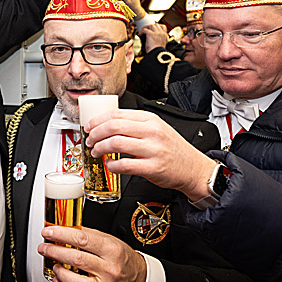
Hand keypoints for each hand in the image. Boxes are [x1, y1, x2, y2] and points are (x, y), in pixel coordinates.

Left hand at [39, 226, 146, 281]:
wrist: (138, 278)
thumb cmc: (123, 258)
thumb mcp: (110, 240)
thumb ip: (88, 235)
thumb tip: (64, 229)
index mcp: (112, 250)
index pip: (82, 239)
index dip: (61, 235)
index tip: (49, 232)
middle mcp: (109, 270)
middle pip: (76, 259)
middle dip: (54, 252)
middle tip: (44, 247)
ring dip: (59, 273)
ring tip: (54, 265)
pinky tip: (59, 281)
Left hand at [84, 109, 216, 200]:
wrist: (193, 168)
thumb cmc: (172, 149)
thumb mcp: (157, 128)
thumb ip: (135, 124)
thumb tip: (106, 125)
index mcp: (150, 119)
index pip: (117, 114)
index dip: (97, 120)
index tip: (89, 127)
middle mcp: (151, 132)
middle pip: (113, 127)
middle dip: (95, 134)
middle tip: (89, 141)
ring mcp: (153, 149)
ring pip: (116, 143)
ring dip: (100, 148)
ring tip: (97, 152)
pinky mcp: (153, 167)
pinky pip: (124, 165)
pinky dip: (112, 165)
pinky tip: (110, 165)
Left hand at [138, 23, 168, 51]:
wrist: (157, 55)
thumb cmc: (158, 52)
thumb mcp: (161, 45)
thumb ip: (159, 40)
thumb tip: (153, 38)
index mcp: (165, 35)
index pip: (163, 26)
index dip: (157, 26)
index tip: (153, 29)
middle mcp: (161, 33)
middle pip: (156, 25)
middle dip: (150, 26)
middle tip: (146, 30)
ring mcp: (156, 33)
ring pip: (151, 25)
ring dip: (146, 27)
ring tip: (142, 31)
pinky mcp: (151, 34)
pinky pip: (145, 29)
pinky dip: (141, 31)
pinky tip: (139, 34)